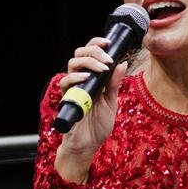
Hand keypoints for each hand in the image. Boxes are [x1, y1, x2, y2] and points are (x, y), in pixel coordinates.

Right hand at [54, 37, 127, 181]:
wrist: (88, 146)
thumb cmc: (98, 126)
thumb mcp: (111, 102)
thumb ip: (114, 84)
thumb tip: (122, 63)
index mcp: (93, 78)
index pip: (91, 54)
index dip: (97, 44)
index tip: (109, 42)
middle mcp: (81, 80)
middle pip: (80, 54)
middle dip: (94, 50)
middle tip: (107, 58)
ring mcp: (73, 88)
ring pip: (72, 64)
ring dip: (88, 62)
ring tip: (102, 68)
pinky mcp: (67, 99)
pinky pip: (66, 83)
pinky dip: (76, 78)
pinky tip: (87, 79)